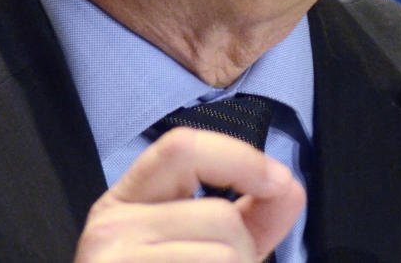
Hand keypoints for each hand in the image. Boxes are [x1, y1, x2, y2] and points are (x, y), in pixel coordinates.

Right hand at [73, 127, 304, 261]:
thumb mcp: (198, 249)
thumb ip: (247, 219)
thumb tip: (289, 187)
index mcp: (127, 202)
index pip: (182, 148)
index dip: (239, 158)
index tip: (277, 180)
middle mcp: (110, 227)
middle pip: (219, 216)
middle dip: (244, 254)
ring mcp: (114, 262)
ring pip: (225, 257)